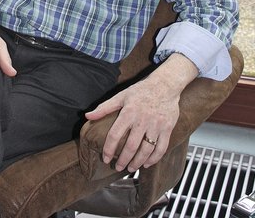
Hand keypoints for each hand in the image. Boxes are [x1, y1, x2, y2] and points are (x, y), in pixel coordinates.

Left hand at [85, 53, 197, 172]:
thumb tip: (87, 116)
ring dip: (137, 162)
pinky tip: (146, 164)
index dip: (109, 148)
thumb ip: (104, 108)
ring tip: (130, 168)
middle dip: (123, 160)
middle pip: (131, 146)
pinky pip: (161, 148)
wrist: (165, 85)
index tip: (105, 158)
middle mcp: (142, 119)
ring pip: (146, 150)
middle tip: (118, 168)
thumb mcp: (121, 96)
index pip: (115, 134)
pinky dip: (154, 159)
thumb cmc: (140, 91)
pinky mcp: (167, 128)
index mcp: (129, 112)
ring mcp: (156, 125)